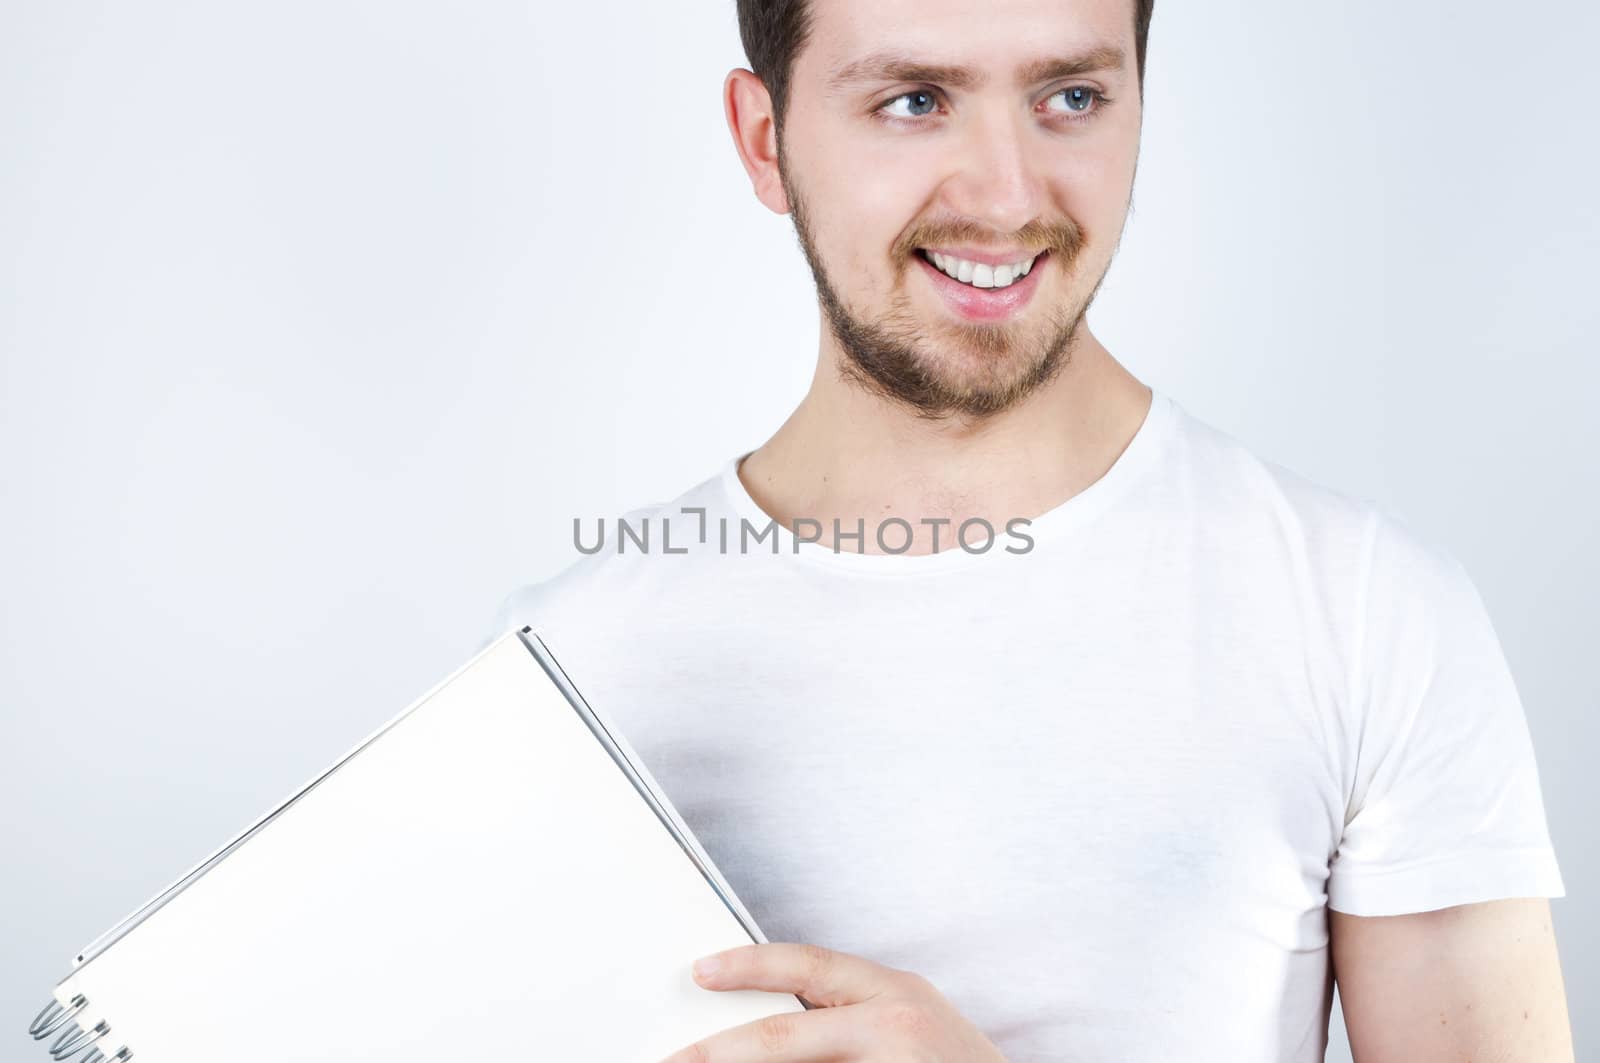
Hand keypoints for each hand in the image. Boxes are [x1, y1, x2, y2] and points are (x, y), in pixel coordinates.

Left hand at [657, 942, 1006, 1061]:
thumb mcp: (910, 1024)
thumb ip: (850, 1014)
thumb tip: (770, 1021)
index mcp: (894, 994)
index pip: (809, 965)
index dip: (750, 964)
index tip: (701, 970)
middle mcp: (895, 1026)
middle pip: (784, 1038)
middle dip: (718, 1052)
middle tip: (673, 1061)